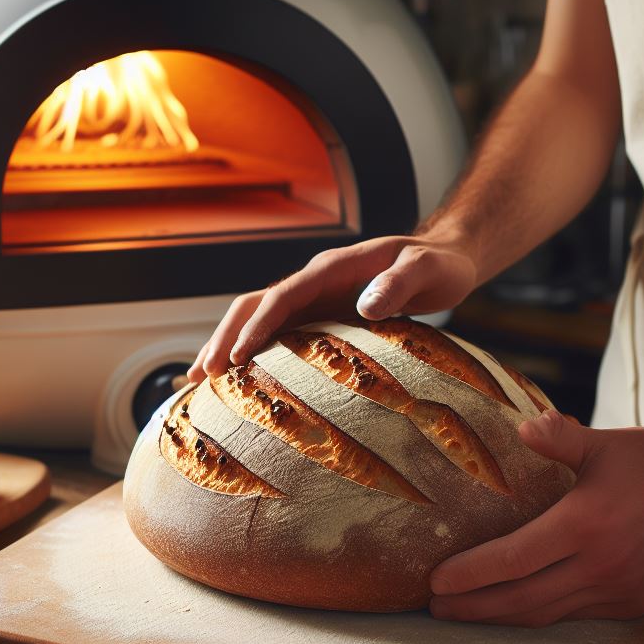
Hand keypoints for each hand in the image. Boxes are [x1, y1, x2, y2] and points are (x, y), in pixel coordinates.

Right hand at [186, 232, 476, 381]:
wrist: (443, 261)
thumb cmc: (438, 266)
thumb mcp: (427, 271)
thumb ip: (399, 284)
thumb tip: (365, 306)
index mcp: (334, 269)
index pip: (284, 295)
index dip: (258, 324)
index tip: (237, 356)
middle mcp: (315, 282)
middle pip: (254, 305)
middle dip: (224, 337)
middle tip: (201, 376)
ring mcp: (315, 299)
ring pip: (257, 318)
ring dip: (228, 346)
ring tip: (200, 382)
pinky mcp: (320, 316)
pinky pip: (277, 333)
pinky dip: (252, 352)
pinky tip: (238, 380)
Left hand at [428, 410, 643, 625]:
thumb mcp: (600, 443)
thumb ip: (556, 437)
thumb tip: (522, 428)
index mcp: (584, 525)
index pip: (512, 560)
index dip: (470, 575)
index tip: (435, 580)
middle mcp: (600, 566)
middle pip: (521, 599)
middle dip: (473, 607)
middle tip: (434, 608)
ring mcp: (618, 591)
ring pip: (546, 614)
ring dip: (502, 616)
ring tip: (464, 613)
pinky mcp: (634, 603)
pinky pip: (575, 615)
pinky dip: (541, 613)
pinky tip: (516, 608)